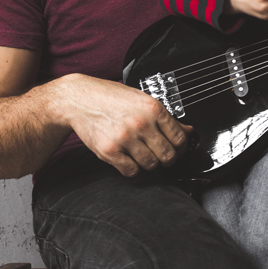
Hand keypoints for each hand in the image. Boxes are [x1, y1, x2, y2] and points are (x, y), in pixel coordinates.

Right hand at [60, 75, 193, 176]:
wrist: (78, 98)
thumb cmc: (111, 97)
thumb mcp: (143, 100)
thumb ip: (166, 118)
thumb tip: (189, 131)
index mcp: (154, 109)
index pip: (180, 139)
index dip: (181, 148)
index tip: (176, 149)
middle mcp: (141, 123)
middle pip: (168, 156)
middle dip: (167, 158)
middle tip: (160, 154)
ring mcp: (125, 138)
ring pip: (151, 165)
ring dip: (150, 164)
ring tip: (143, 154)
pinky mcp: (109, 151)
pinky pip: (131, 171)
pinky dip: (133, 169)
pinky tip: (130, 158)